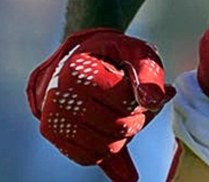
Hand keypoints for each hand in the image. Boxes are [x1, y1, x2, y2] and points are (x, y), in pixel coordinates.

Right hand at [26, 28, 170, 181]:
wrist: (77, 60)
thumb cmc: (111, 55)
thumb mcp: (135, 51)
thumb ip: (149, 72)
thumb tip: (154, 101)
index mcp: (78, 70)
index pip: (125, 100)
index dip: (140, 96)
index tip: (135, 84)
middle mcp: (59, 95)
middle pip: (119, 125)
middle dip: (137, 117)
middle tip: (132, 101)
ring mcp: (54, 117)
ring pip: (109, 146)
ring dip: (124, 134)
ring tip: (120, 111)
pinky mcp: (54, 136)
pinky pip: (93, 157)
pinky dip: (108, 146)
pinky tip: (107, 125)